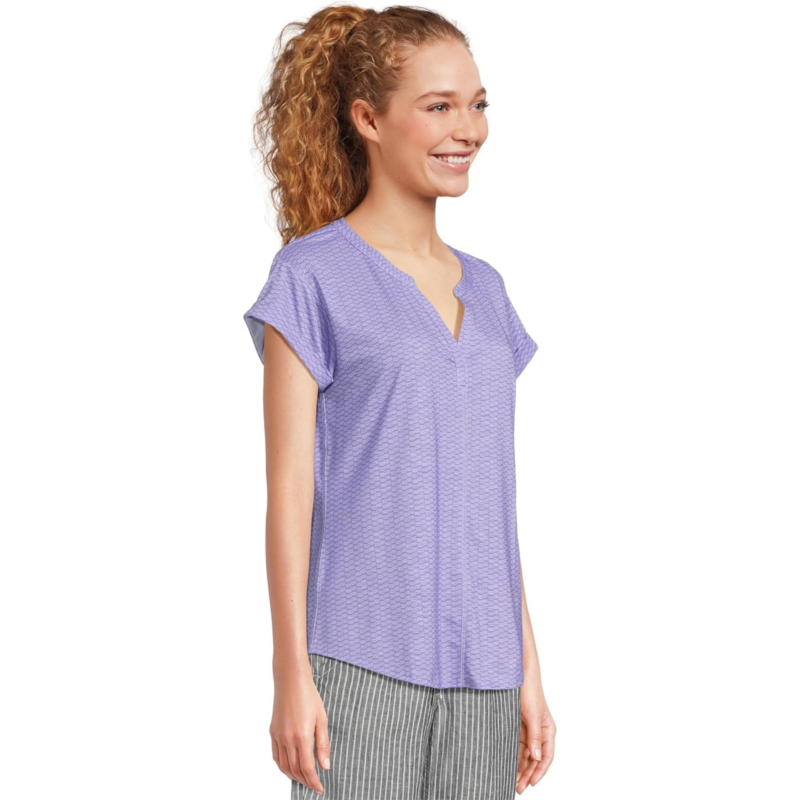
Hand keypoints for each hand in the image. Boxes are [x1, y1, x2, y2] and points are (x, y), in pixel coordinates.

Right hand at [270, 669, 330, 793]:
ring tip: (303, 779)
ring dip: (293, 776)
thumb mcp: (322, 719)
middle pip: (295, 770)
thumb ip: (323, 744)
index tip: (320, 788)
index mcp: (302, 737)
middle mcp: (287, 739)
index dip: (313, 782)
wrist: (291, 681)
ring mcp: (278, 736)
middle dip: (305, 781)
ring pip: (283, 766)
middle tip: (314, 784)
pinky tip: (290, 767)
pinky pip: (276, 756)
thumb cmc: (309, 697)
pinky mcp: (273, 732)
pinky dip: (282, 766)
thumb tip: (325, 766)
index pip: (307, 768)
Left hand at [516, 679, 555, 792]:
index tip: (531, 783)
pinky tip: (507, 765)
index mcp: (548, 730)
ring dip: (520, 767)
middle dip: (528, 773)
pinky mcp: (518, 726)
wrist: (518, 674)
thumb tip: (536, 757)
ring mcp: (528, 730)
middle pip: (535, 759)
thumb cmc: (530, 691)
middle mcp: (539, 732)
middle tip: (518, 787)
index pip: (546, 756)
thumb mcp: (533, 715)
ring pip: (525, 754)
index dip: (540, 771)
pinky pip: (517, 745)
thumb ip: (535, 736)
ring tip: (512, 781)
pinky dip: (514, 756)